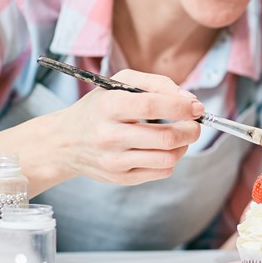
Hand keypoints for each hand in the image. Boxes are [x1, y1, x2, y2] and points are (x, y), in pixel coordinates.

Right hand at [50, 69, 203, 184]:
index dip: (181, 106)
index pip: (151, 106)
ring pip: (167, 158)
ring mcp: (114, 160)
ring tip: (182, 136)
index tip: (196, 107)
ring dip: (184, 145)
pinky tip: (164, 149)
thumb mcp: (120, 84)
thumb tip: (189, 99)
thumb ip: (156, 84)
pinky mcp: (120, 178)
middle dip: (191, 130)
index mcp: (108, 106)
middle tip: (196, 123)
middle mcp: (109, 135)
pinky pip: (161, 171)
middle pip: (165, 137)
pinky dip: (172, 159)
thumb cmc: (99, 108)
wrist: (65, 142)